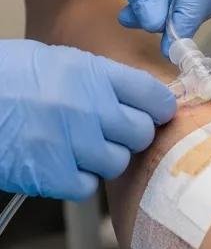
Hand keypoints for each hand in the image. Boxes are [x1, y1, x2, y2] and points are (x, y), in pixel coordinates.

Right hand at [0, 40, 176, 198]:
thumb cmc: (6, 77)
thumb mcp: (59, 62)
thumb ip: (100, 80)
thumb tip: (134, 96)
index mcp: (94, 74)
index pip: (154, 96)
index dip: (158, 108)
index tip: (156, 113)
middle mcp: (89, 107)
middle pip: (141, 133)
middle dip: (131, 135)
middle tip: (113, 132)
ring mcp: (70, 143)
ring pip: (117, 162)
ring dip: (105, 158)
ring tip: (81, 148)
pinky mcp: (48, 175)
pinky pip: (86, 186)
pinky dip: (77, 179)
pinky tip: (62, 165)